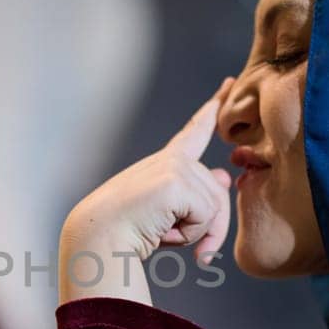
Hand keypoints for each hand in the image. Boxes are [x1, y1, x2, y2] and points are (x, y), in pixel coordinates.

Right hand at [59, 81, 233, 305]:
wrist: (98, 236)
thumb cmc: (125, 231)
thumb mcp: (168, 212)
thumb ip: (199, 195)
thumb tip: (224, 176)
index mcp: (165, 163)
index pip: (195, 132)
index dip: (214, 107)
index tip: (229, 83)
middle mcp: (172, 159)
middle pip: (218, 195)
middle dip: (209, 228)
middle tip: (180, 245)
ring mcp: (175, 167)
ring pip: (214, 208)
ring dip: (194, 234)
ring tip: (160, 232)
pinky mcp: (176, 181)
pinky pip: (206, 217)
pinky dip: (189, 235)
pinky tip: (162, 231)